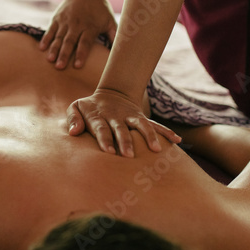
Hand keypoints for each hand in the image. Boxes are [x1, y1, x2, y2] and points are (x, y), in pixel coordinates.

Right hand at [39, 0, 116, 68]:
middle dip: (64, 54)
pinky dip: (46, 39)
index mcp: (90, 26)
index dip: (81, 54)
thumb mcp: (110, 20)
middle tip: (60, 67)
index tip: (77, 65)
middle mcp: (76, 24)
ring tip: (50, 60)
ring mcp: (65, 21)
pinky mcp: (57, 18)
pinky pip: (50, 30)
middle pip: (69, 41)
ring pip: (58, 37)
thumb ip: (114, 35)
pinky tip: (41, 49)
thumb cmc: (99, 8)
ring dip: (54, 49)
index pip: (85, 42)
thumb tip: (122, 51)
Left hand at [66, 88, 182, 157]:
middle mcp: (116, 116)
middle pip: (121, 129)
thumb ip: (73, 118)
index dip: (105, 139)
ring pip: (141, 125)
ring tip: (157, 149)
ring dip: (149, 136)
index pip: (101, 128)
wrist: (111, 94)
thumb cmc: (89, 107)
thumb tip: (72, 132)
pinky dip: (166, 132)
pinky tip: (177, 141)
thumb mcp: (76, 107)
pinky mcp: (141, 118)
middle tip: (129, 156)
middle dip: (126, 142)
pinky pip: (155, 125)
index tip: (109, 152)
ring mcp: (130, 117)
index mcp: (98, 115)